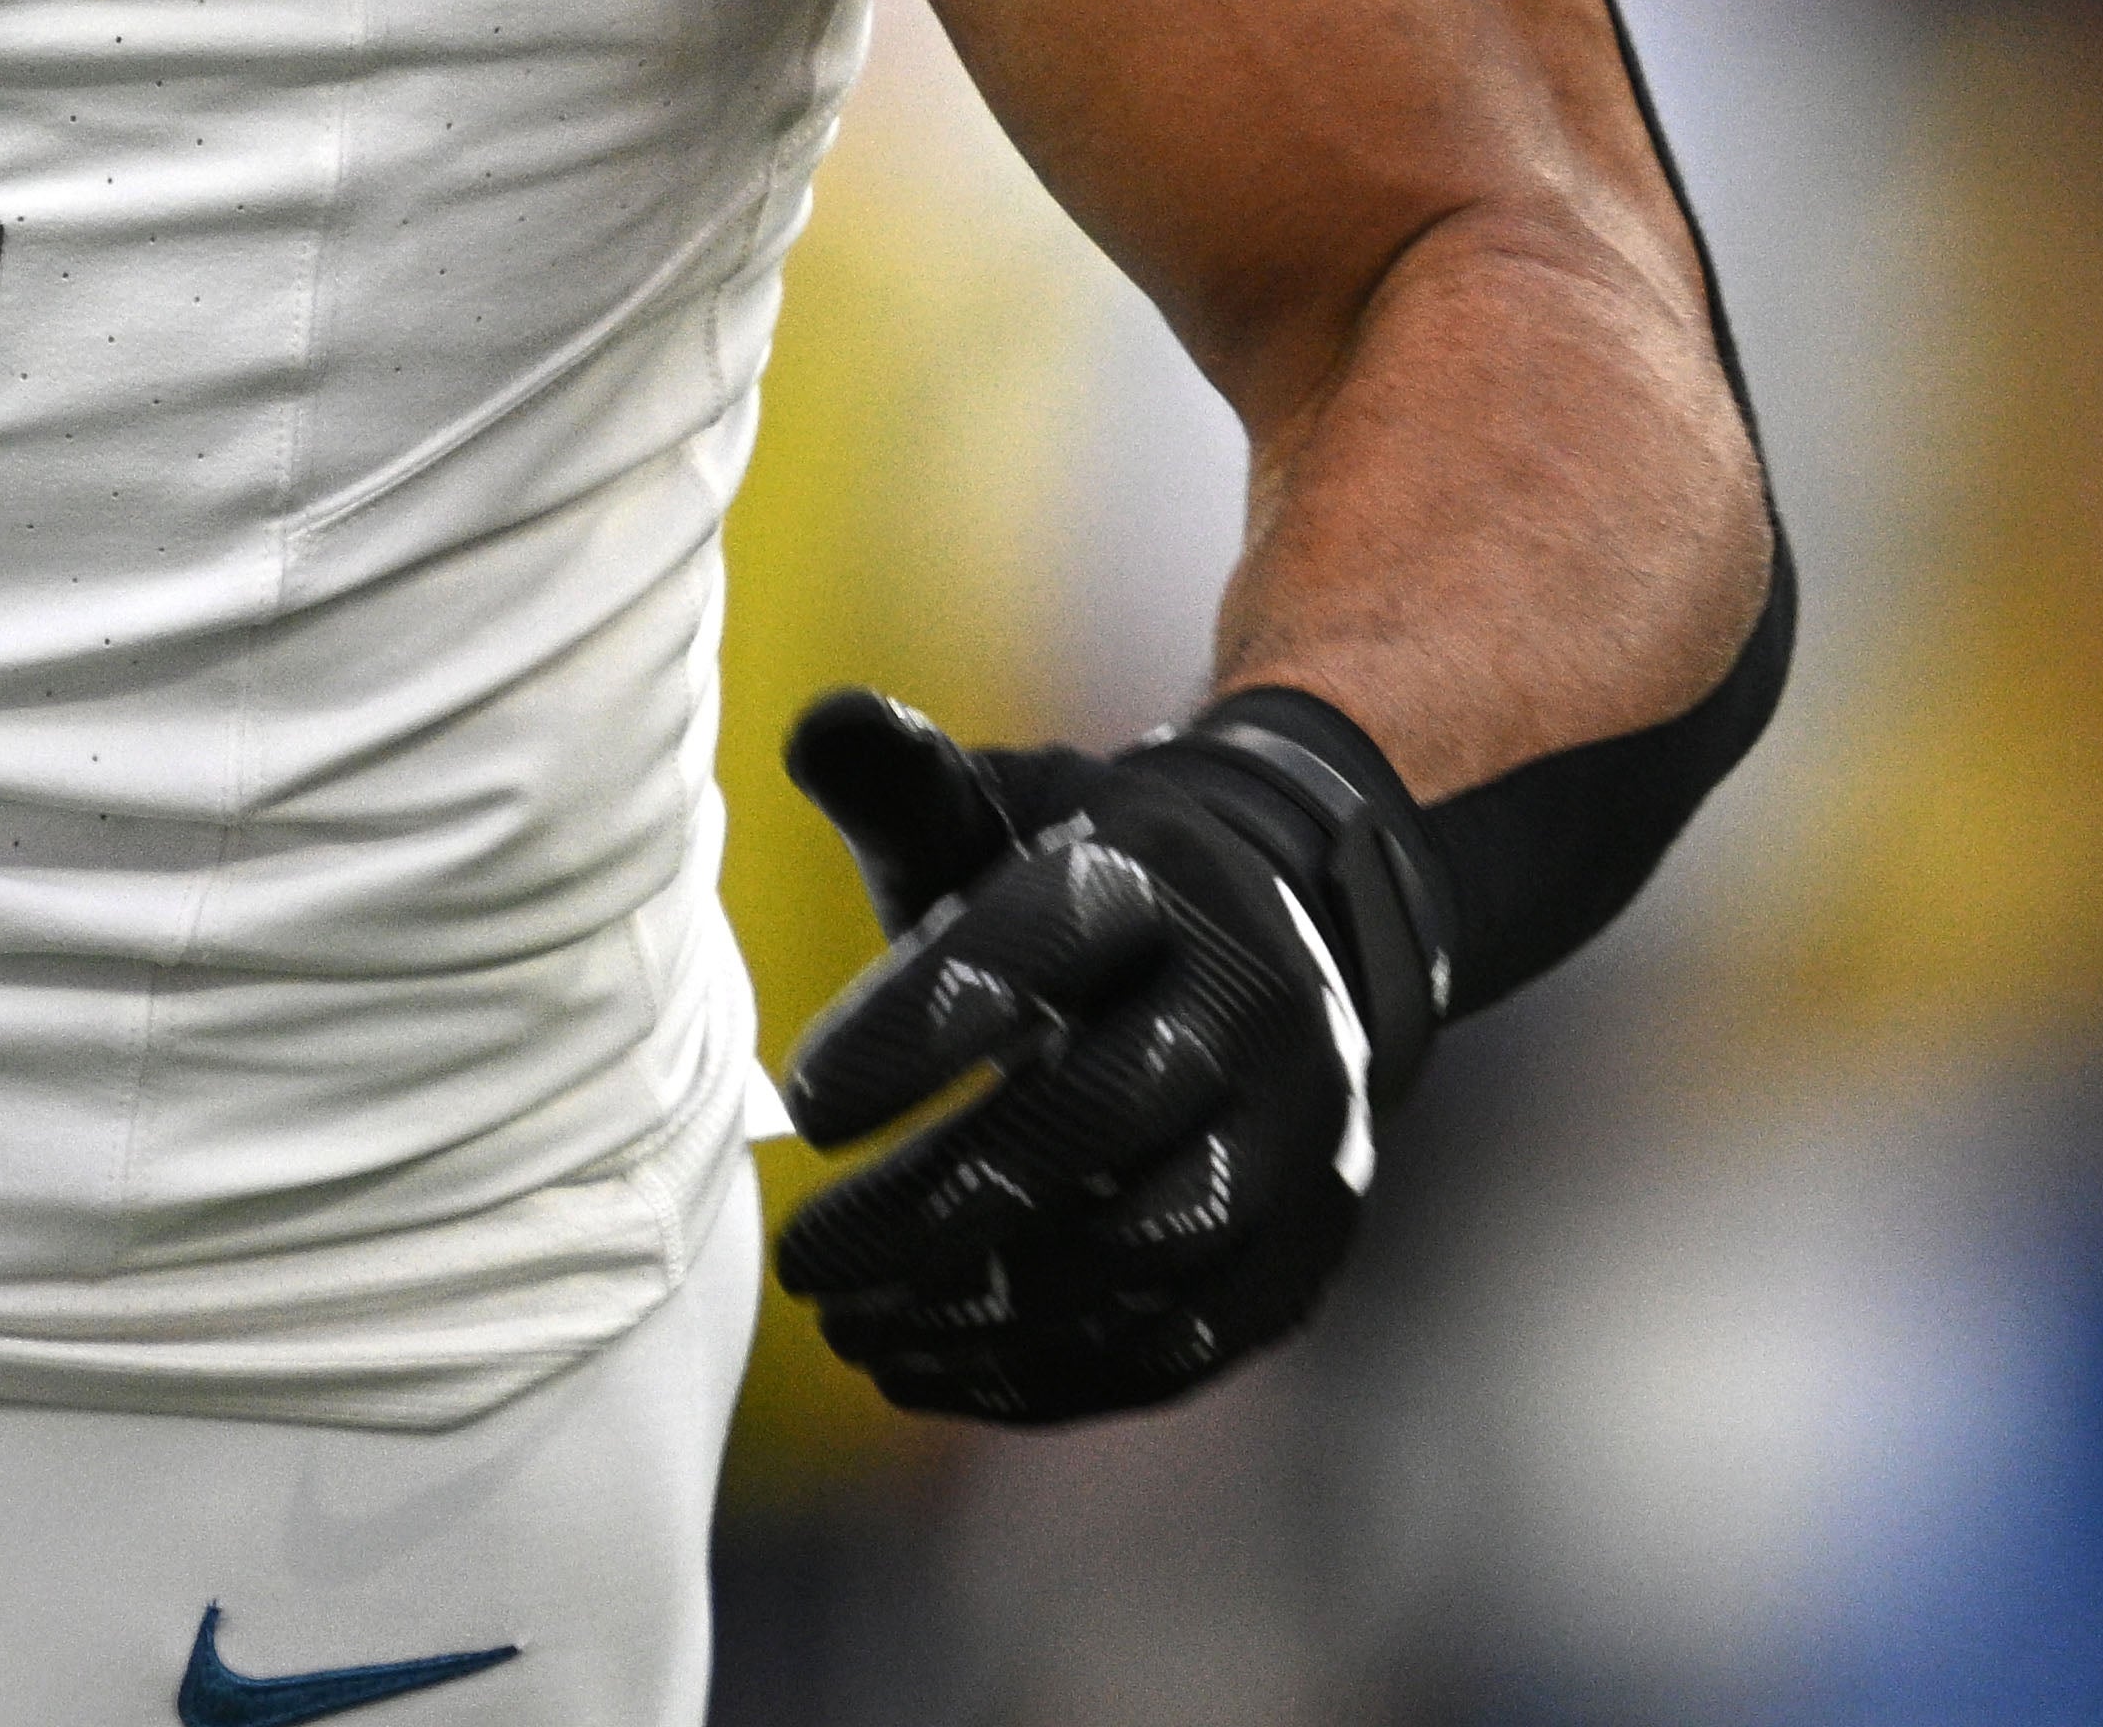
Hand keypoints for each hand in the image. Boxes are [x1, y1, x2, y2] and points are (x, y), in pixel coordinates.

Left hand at [767, 685, 1433, 1421]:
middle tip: (802, 1260)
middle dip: (934, 1206)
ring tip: (849, 1326)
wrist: (1288, 945)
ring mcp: (1297, 1141)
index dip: (919, 1026)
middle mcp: (1253, 1006)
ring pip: (1144, 1251)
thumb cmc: (1088, 885)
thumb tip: (820, 727)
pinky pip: (1179, 1340)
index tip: (801, 1107)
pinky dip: (1047, 1375)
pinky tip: (927, 1373)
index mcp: (1159, 881)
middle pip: (1094, 1120)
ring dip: (985, 1311)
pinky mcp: (1301, 1254)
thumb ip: (904, 777)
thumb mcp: (1004, 809)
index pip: (1040, 944)